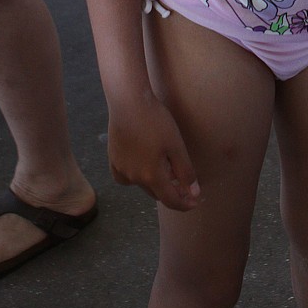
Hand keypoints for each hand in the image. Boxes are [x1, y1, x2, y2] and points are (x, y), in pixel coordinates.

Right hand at [108, 93, 199, 209]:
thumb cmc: (155, 121)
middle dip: (171, 192)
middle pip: (156, 193)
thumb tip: (194, 193)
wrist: (128, 103)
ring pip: (142, 184)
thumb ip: (185, 171)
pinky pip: (126, 176)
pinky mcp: (113, 160)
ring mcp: (121, 169)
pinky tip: (141, 165)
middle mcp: (134, 178)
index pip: (171, 200)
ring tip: (165, 170)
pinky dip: (136, 176)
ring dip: (154, 183)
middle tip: (183, 185)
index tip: (195, 202)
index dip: (184, 204)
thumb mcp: (176, 145)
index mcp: (152, 176)